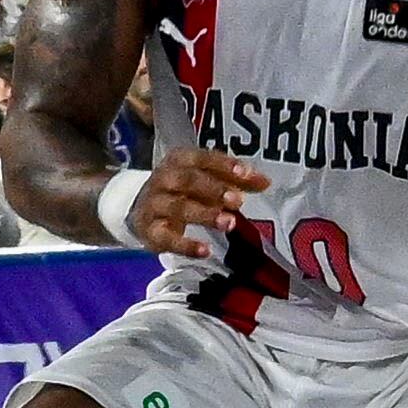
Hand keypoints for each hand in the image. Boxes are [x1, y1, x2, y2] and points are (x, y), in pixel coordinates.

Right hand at [124, 149, 266, 253]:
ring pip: (178, 207)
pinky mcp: (149, 231)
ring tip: (229, 223)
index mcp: (179, 160)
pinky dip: (186, 245)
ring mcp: (154, 205)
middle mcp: (163, 178)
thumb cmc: (182, 191)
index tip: (245, 173)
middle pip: (187, 180)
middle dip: (214, 189)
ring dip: (204, 215)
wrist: (141, 210)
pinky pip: (166, 238)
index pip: (201, 158)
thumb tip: (266, 182)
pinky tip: (205, 250)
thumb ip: (236, 180)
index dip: (223, 165)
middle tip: (238, 201)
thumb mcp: (206, 180)